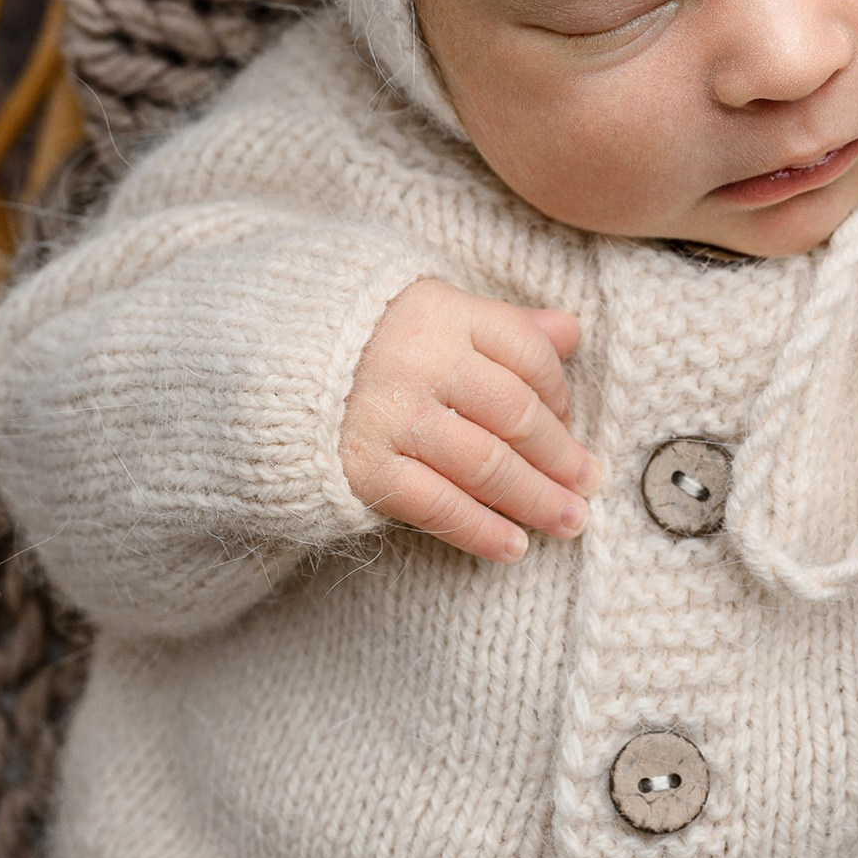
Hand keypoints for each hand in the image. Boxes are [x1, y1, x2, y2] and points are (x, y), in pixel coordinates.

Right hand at [341, 279, 601, 561]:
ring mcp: (391, 417)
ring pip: (486, 464)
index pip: (528, 355)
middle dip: (560, 455)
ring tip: (568, 520)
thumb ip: (504, 326)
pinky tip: (513, 547)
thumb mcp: (436, 311)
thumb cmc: (370, 338)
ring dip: (535, 499)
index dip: (561, 393)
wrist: (268, 367)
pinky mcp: (364, 467)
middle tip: (589, 483)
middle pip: (515, 414)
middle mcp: (421, 362)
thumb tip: (571, 333)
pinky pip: (437, 505)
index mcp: (444, 314)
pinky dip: (480, 530)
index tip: (572, 422)